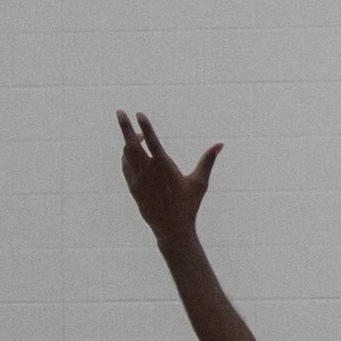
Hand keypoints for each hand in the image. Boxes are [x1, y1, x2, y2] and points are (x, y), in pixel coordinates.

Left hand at [117, 112, 220, 244]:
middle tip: (120, 112)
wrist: (171, 227)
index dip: (145, 126)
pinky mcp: (132, 186)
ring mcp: (137, 179)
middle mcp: (148, 171)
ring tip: (136, 135)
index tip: (139, 113)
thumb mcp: (200, 181)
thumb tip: (221, 144)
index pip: (151, 141)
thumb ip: (208, 160)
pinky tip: (132, 152)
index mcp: (165, 167)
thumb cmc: (189, 204)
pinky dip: (127, 156)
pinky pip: (126, 165)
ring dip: (129, 142)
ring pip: (127, 154)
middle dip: (125, 127)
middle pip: (131, 144)